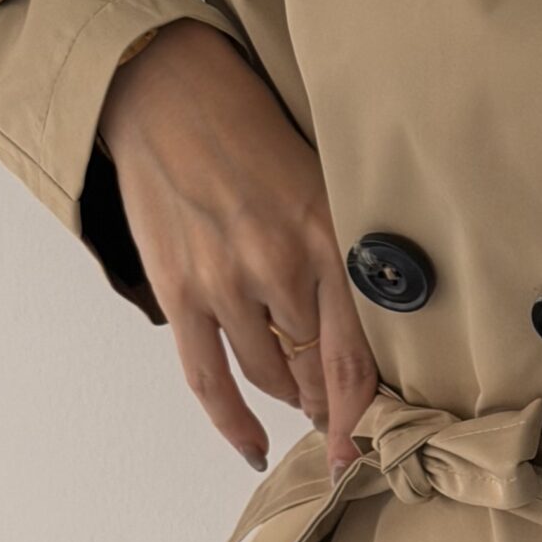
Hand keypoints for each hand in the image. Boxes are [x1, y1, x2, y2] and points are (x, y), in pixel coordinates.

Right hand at [97, 23, 378, 480]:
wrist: (169, 94)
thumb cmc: (253, 136)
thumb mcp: (323, 184)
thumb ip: (344, 253)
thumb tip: (364, 333)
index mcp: (329, 239)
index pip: (357, 353)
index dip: (364, 413)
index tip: (372, 447)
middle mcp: (282, 267)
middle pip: (315, 370)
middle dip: (329, 398)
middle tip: (339, 411)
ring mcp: (227, 283)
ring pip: (269, 376)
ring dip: (287, 397)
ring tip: (298, 397)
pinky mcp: (179, 291)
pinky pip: (208, 379)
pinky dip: (232, 422)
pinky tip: (251, 445)